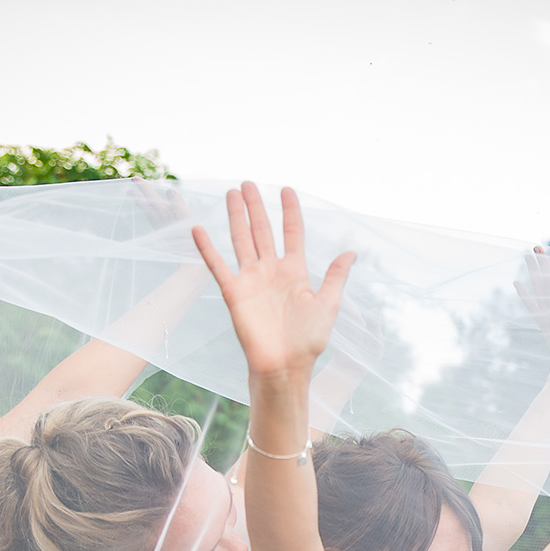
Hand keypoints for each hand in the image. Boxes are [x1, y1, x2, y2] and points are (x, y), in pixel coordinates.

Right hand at [191, 183, 354, 384]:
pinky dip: (207, 248)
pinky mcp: (234, 292)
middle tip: (248, 183)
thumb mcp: (328, 304)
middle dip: (256, 206)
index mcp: (295, 272)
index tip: (286, 189)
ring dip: (236, 217)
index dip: (290, 211)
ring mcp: (251, 280)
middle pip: (262, 230)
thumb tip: (351, 251)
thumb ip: (336, 276)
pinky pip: (218, 266)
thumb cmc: (308, 341)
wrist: (285, 367)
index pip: (292, 232)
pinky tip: (198, 229)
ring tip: (231, 193)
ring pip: (242, 240)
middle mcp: (271, 271)